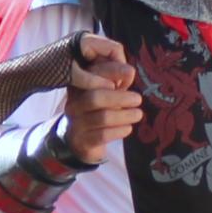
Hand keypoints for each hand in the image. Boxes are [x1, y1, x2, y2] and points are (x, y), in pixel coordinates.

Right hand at [57, 33, 140, 161]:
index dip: (113, 71)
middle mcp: (73, 104)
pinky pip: (102, 135)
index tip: (131, 73)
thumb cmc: (98, 111)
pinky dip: (119, 131)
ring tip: (138, 114)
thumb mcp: (107, 93)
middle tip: (138, 99)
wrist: (82, 141)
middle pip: (95, 97)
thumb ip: (116, 81)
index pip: (93, 74)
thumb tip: (130, 72)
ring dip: (124, 115)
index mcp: (78, 87)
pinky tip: (128, 128)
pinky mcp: (81, 141)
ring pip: (102, 117)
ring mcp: (75, 123)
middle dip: (120, 97)